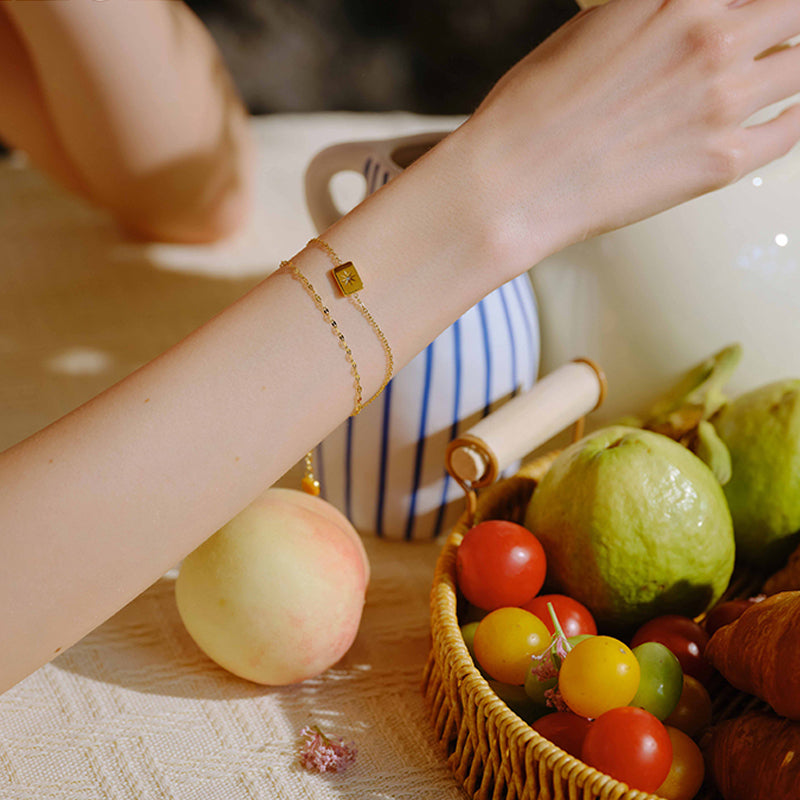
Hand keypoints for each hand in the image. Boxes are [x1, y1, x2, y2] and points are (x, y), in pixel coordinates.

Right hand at [458, 0, 799, 270]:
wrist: (511, 186)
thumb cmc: (531, 113)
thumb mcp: (590, 28)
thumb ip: (653, 12)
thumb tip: (683, 15)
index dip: (754, 3)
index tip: (750, 14)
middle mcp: (709, 39)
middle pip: (793, 8)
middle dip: (782, 19)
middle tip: (771, 32)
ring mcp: (722, 102)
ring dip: (788, 67)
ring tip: (772, 74)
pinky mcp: (723, 162)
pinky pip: (791, 130)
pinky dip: (790, 119)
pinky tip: (779, 116)